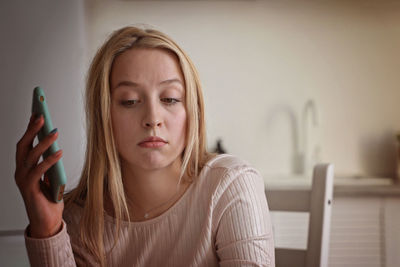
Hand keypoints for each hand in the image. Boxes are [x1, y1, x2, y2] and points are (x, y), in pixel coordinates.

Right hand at [15, 114, 63, 237]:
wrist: (47, 222)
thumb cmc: (49, 199)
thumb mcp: (51, 177)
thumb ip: (49, 164)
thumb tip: (55, 147)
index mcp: (25, 168)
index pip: (25, 144)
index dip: (30, 129)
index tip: (36, 113)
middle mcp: (20, 172)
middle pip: (23, 146)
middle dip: (32, 129)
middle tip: (41, 116)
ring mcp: (23, 180)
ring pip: (31, 156)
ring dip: (43, 142)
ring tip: (54, 132)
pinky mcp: (30, 188)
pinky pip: (39, 170)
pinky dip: (49, 160)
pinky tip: (59, 152)